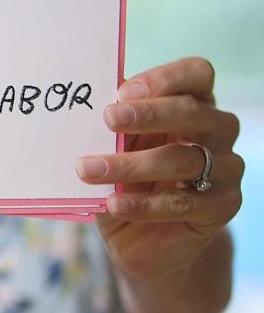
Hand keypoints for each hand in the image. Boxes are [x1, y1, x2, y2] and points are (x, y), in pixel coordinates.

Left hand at [75, 57, 242, 279]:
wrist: (144, 238)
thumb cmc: (127, 177)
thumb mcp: (117, 146)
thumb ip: (113, 124)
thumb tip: (85, 100)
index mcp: (193, 102)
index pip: (196, 74)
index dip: (164, 78)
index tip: (122, 92)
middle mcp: (217, 130)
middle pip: (193, 111)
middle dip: (148, 114)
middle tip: (108, 119)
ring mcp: (225, 168)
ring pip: (183, 160)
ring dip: (130, 165)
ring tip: (87, 170)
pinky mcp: (221, 206)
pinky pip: (182, 203)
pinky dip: (142, 204)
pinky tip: (113, 203)